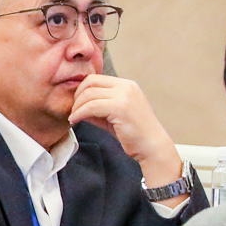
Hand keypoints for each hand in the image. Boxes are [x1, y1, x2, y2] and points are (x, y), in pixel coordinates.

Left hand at [67, 74, 183, 194]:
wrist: (151, 146)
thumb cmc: (133, 134)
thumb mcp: (113, 116)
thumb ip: (97, 107)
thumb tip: (76, 105)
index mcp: (126, 85)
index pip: (96, 78)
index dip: (81, 90)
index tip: (76, 104)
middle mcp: (126, 86)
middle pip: (90, 82)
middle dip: (77, 96)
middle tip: (73, 110)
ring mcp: (124, 95)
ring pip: (89, 94)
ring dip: (76, 107)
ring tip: (74, 118)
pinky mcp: (120, 107)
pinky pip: (91, 106)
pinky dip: (79, 113)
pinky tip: (75, 121)